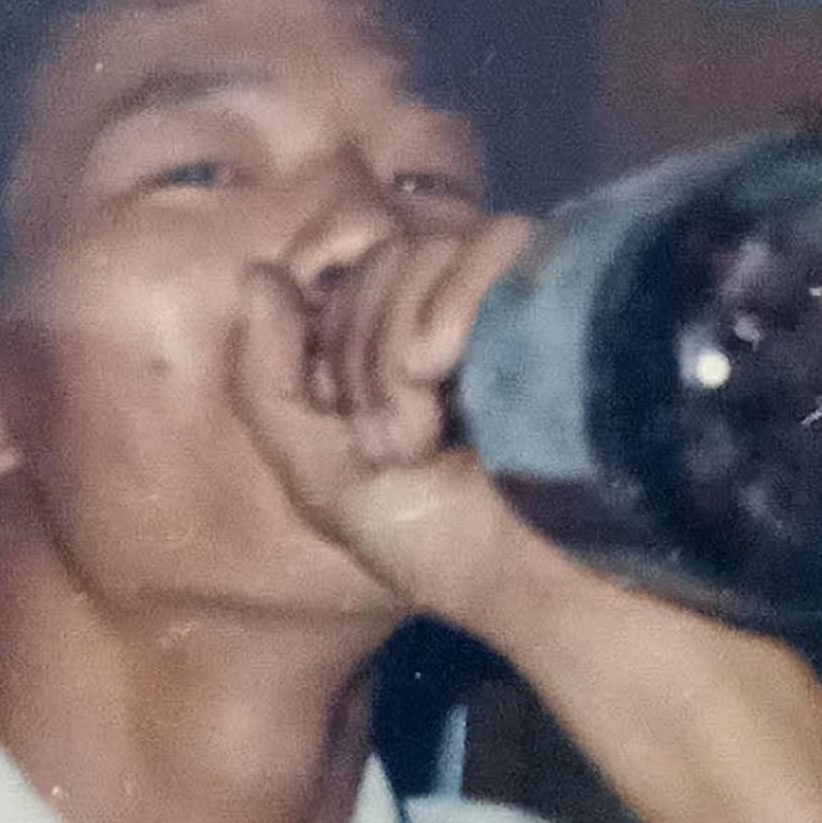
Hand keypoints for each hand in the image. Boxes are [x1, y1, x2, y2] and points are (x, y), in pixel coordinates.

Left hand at [231, 217, 821, 822]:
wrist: (542, 582)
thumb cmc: (443, 542)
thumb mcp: (324, 476)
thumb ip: (269, 382)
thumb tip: (258, 276)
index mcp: (413, 342)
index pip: (350, 276)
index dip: (335, 342)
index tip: (362, 429)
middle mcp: (468, 310)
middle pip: (380, 260)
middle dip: (366, 359)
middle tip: (403, 444)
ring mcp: (517, 295)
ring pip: (422, 249)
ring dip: (397, 350)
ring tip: (436, 430)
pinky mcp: (563, 287)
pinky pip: (491, 240)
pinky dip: (448, 307)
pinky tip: (454, 371)